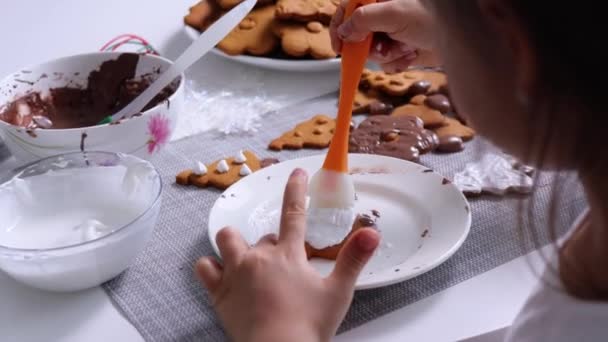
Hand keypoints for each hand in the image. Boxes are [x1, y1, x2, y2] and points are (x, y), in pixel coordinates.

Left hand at [196, 169, 380, 341]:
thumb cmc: (307, 325)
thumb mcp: (338, 292)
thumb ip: (354, 259)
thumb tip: (373, 232)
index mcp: (288, 255)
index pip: (293, 212)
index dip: (295, 189)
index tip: (296, 172)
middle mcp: (259, 257)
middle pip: (263, 235)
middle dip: (272, 245)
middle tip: (283, 265)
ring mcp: (236, 273)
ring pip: (228, 240)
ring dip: (235, 243)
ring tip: (246, 257)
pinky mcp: (219, 292)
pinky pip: (205, 268)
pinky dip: (210, 267)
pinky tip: (220, 272)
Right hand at [330, 0, 438, 71]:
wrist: (458, 38)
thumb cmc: (431, 18)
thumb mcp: (393, 14)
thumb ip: (363, 20)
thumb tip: (344, 32)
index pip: (347, 9)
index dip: (339, 27)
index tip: (339, 46)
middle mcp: (382, 15)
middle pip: (356, 35)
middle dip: (369, 46)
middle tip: (382, 49)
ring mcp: (390, 33)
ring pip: (371, 52)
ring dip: (387, 54)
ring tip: (405, 48)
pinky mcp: (399, 49)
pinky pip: (385, 62)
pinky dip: (397, 62)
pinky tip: (410, 55)